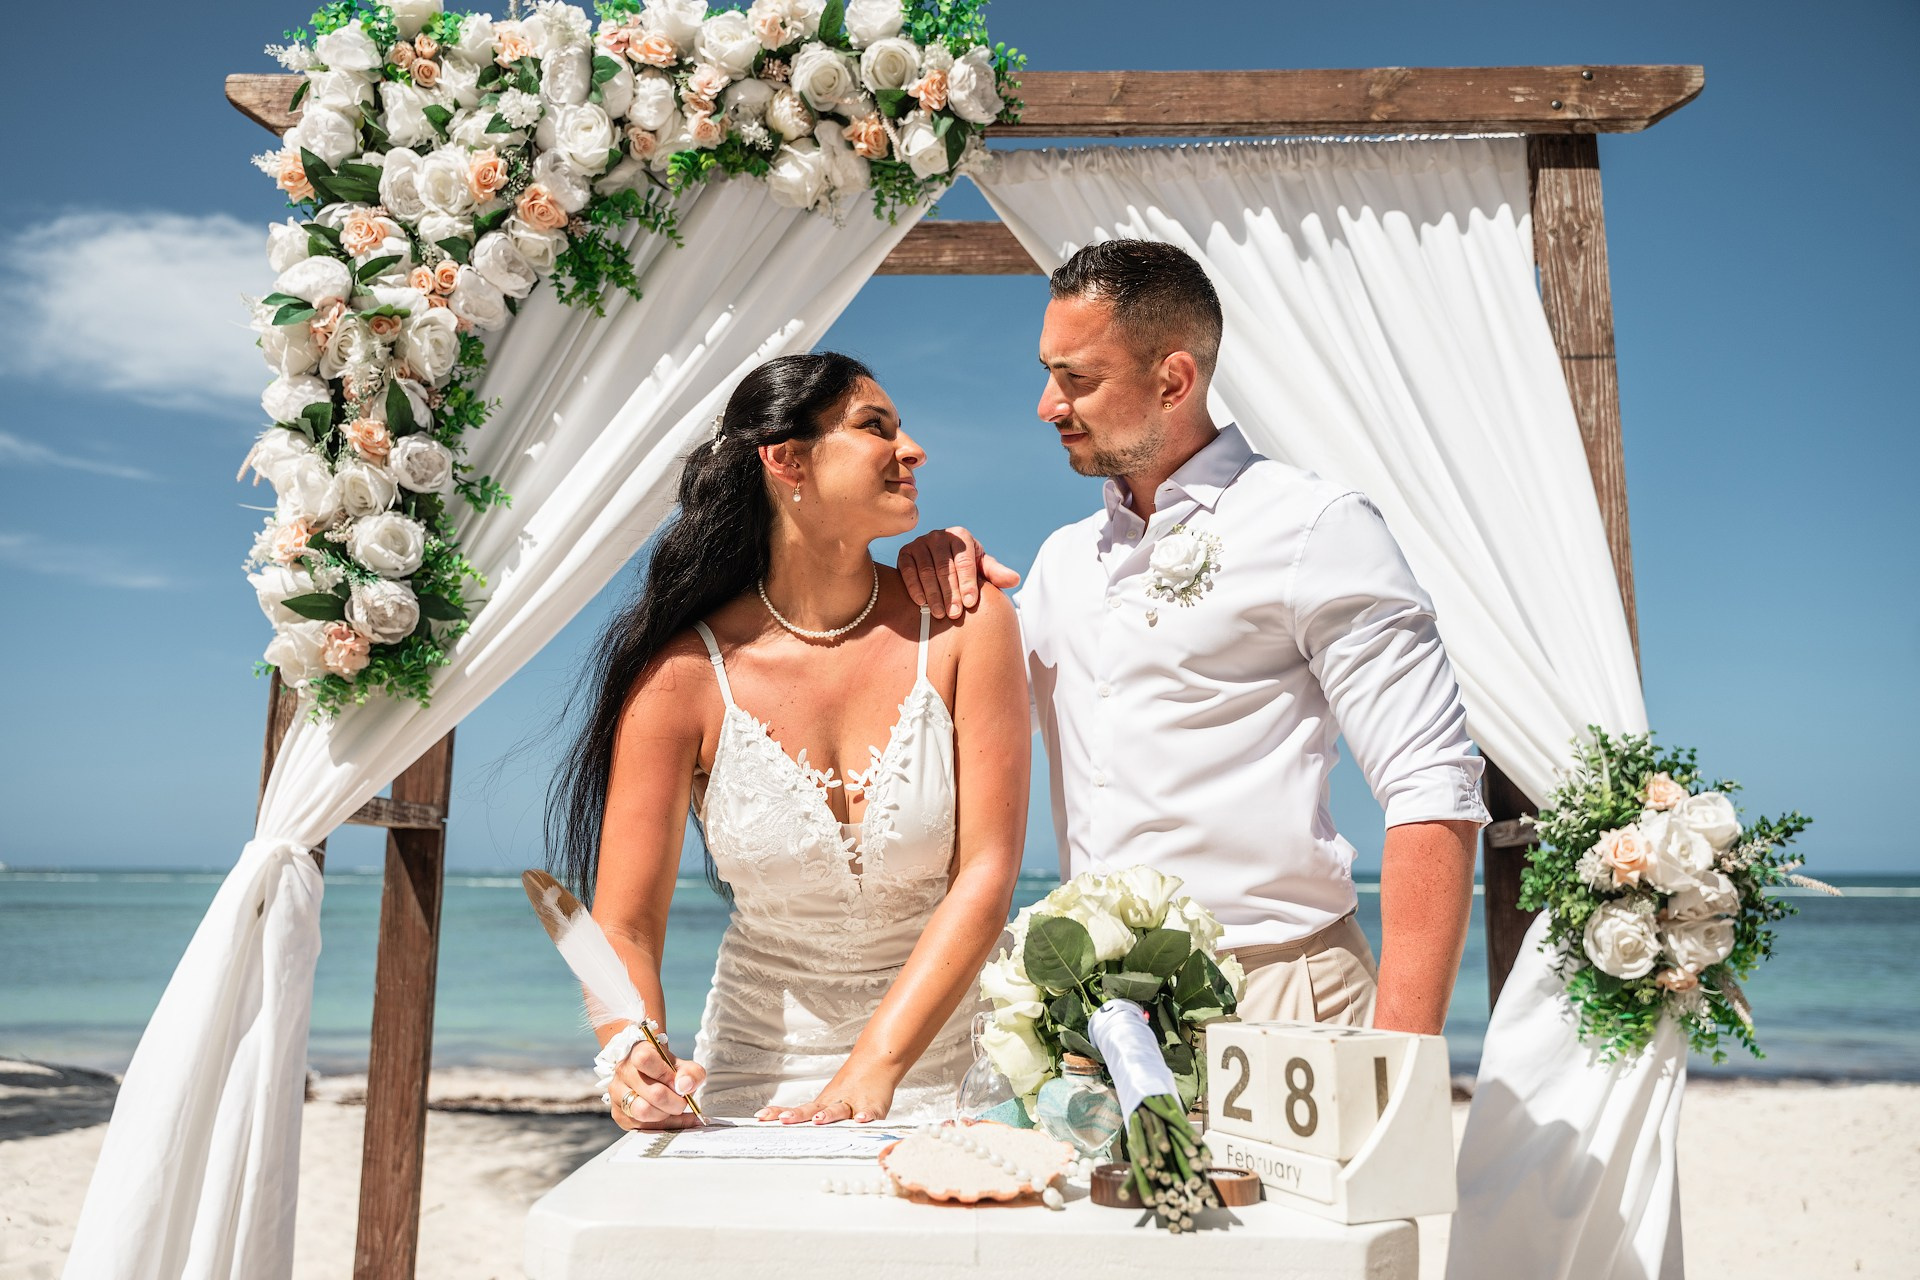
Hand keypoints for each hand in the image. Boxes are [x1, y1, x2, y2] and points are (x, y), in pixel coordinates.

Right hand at [607, 1032, 707, 1131]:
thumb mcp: (683, 1065)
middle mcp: (623, 1071)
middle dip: (675, 1102)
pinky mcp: (618, 1114)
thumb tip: (685, 1086)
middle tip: (683, 1102)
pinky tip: (673, 1120)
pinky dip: (664, 1127)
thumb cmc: (667, 1071)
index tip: (679, 1084)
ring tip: (675, 1110)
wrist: (651, 1078)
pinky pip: (642, 1127)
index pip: (645, 1059)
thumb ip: (691, 1073)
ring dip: (667, 1115)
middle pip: (653, 1093)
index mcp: (638, 1052)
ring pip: (644, 1112)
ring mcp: (617, 1093)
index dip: (667, 1075)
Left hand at [753, 1065, 895, 1125]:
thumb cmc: (852, 1087)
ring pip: (840, 1110)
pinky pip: (871, 1113)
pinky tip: (862, 1121)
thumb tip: (782, 1124)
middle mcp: (836, 1103)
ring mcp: (855, 1104)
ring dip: (829, 1115)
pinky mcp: (875, 1107)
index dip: (780, 1114)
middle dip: (799, 1116)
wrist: (877, 1060)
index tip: (761, 1117)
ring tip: (818, 1120)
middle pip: (815, 1110)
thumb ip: (811, 1114)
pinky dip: (867, 1117)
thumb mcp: (830, 1101)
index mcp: (823, 1104)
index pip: (798, 1110)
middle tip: (786, 1120)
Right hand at [897, 526, 1021, 619]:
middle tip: (955, 615)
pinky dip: (914, 587)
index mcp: (960, 536)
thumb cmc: (965, 566)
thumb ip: (996, 573)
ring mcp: (920, 542)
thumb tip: (1015, 580)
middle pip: (945, 568)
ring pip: (926, 570)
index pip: (964, 561)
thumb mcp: (981, 568)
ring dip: (933, 594)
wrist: (940, 559)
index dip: (968, 583)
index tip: (970, 604)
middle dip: (951, 593)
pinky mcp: (905, 552)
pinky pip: (907, 570)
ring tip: (939, 614)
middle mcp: (939, 535)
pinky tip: (921, 603)